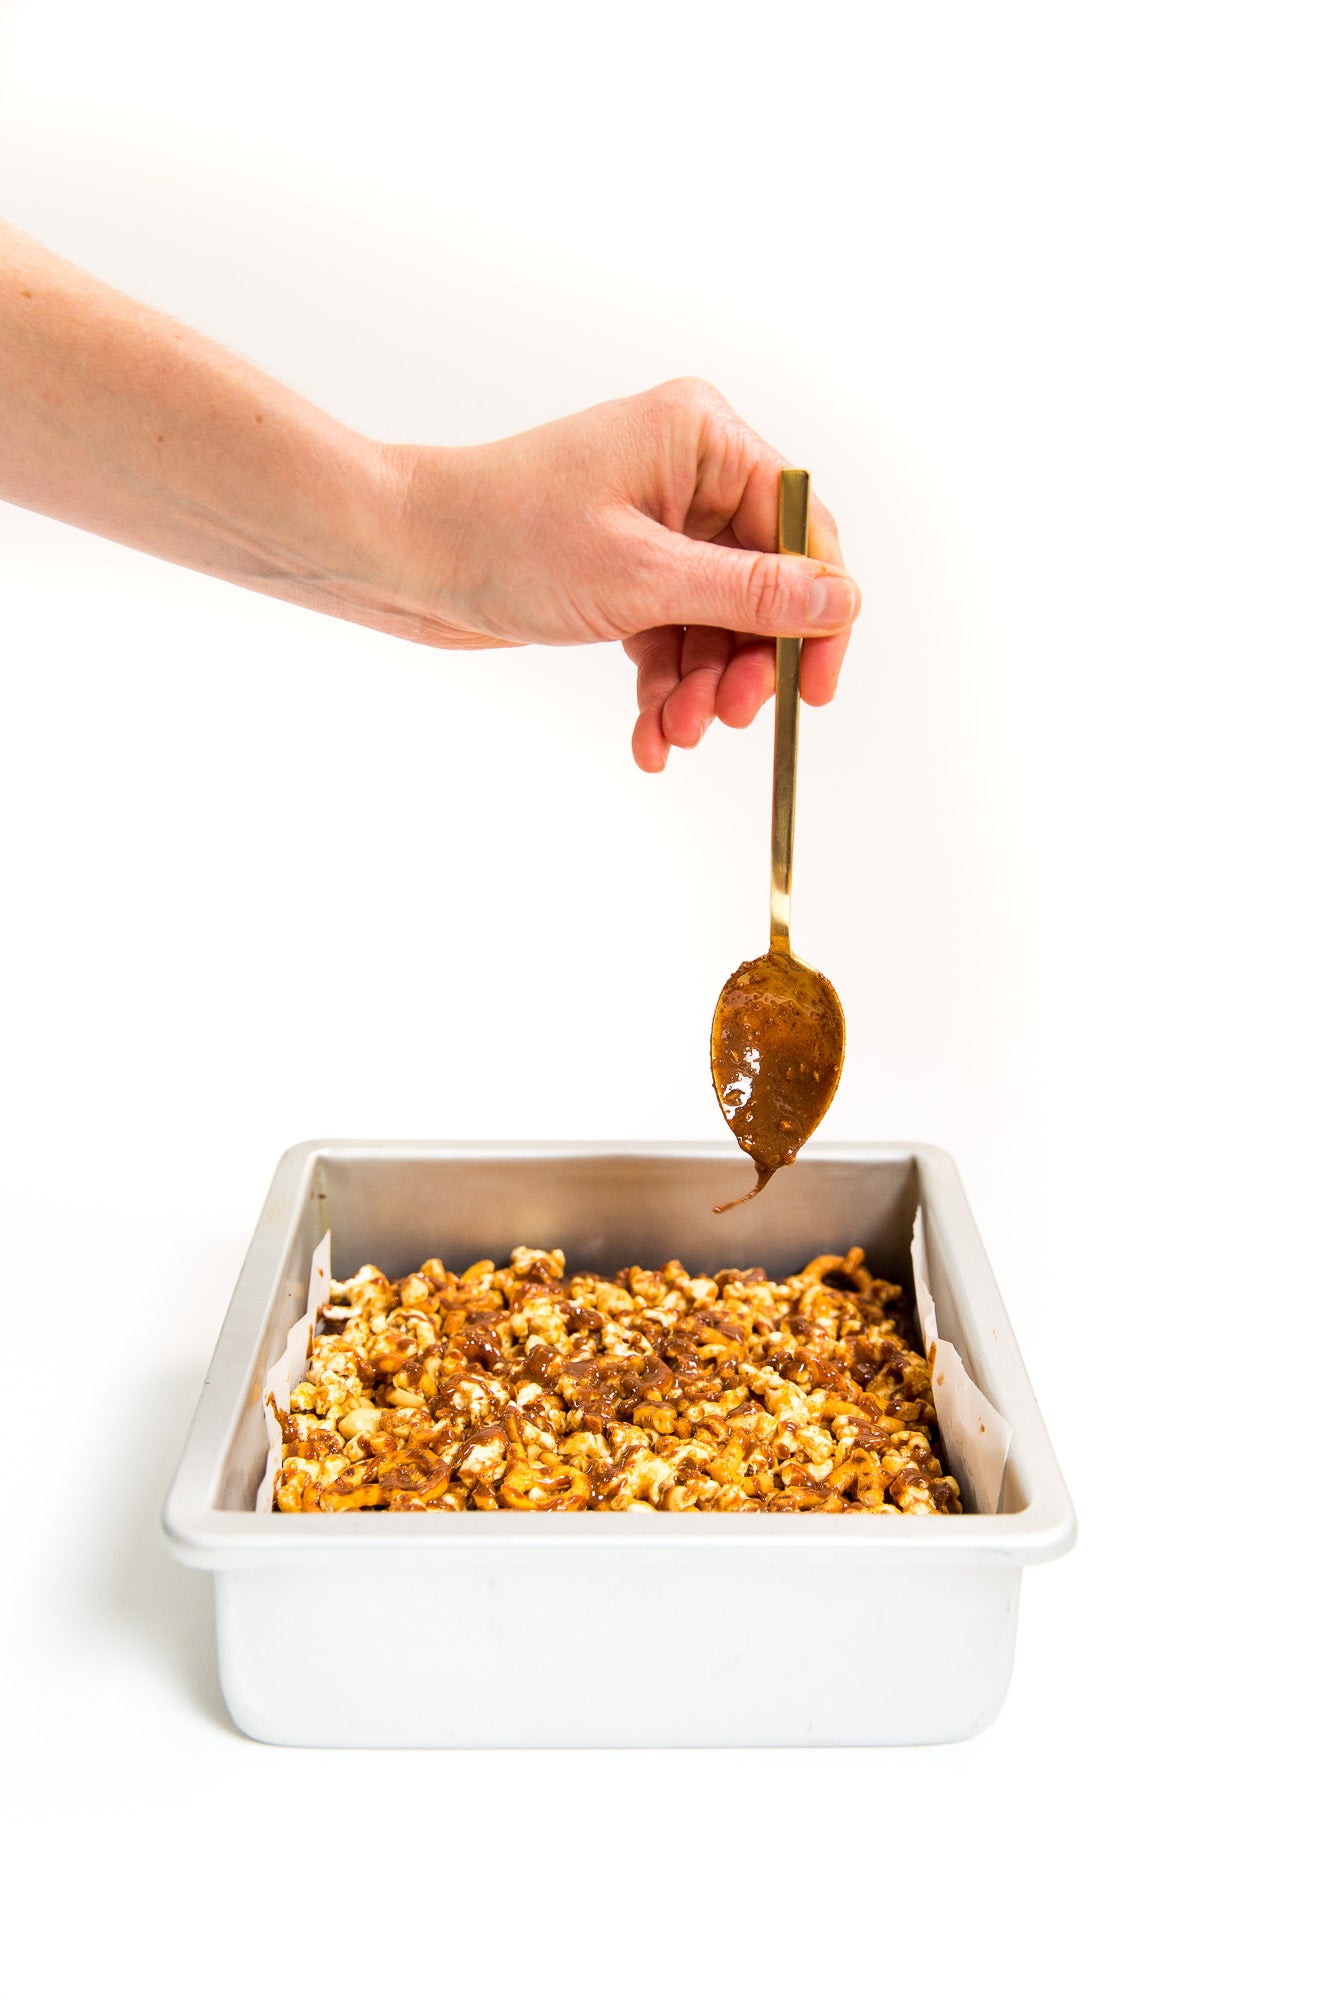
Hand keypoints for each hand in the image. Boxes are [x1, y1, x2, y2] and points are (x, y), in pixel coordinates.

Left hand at [383, 378, 859, 769]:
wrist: (403, 557)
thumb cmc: (505, 537)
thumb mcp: (642, 577)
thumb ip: (750, 593)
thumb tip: (840, 599)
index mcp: (702, 438)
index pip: (800, 527)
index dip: (818, 611)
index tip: (815, 690)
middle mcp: (687, 473)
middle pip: (763, 585)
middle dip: (745, 663)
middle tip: (725, 719)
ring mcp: (656, 525)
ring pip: (717, 624)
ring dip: (701, 689)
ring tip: (669, 735)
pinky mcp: (625, 572)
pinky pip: (673, 637)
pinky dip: (665, 689)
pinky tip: (649, 738)